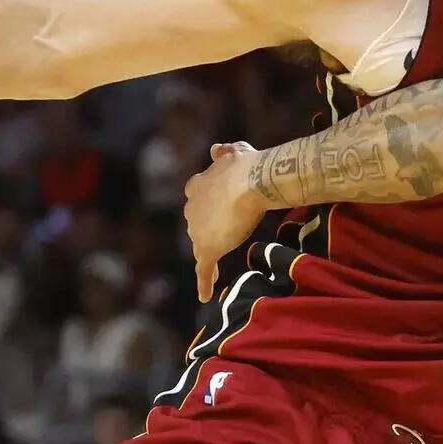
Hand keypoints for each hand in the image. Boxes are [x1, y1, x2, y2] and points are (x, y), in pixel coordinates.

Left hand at [183, 141, 269, 303]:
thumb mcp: (236, 152)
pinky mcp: (206, 248)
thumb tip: (215, 148)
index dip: (207, 202)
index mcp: (197, 185)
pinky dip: (204, 281)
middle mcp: (192, 207)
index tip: (217, 205)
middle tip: (223, 233)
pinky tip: (204, 295)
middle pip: (196, 222)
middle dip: (207, 227)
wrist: (250, 182)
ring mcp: (197, 230)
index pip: (197, 196)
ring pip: (199, 244)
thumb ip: (225, 152)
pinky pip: (203, 269)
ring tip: (215, 267)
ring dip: (208, 251)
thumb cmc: (247, 166)